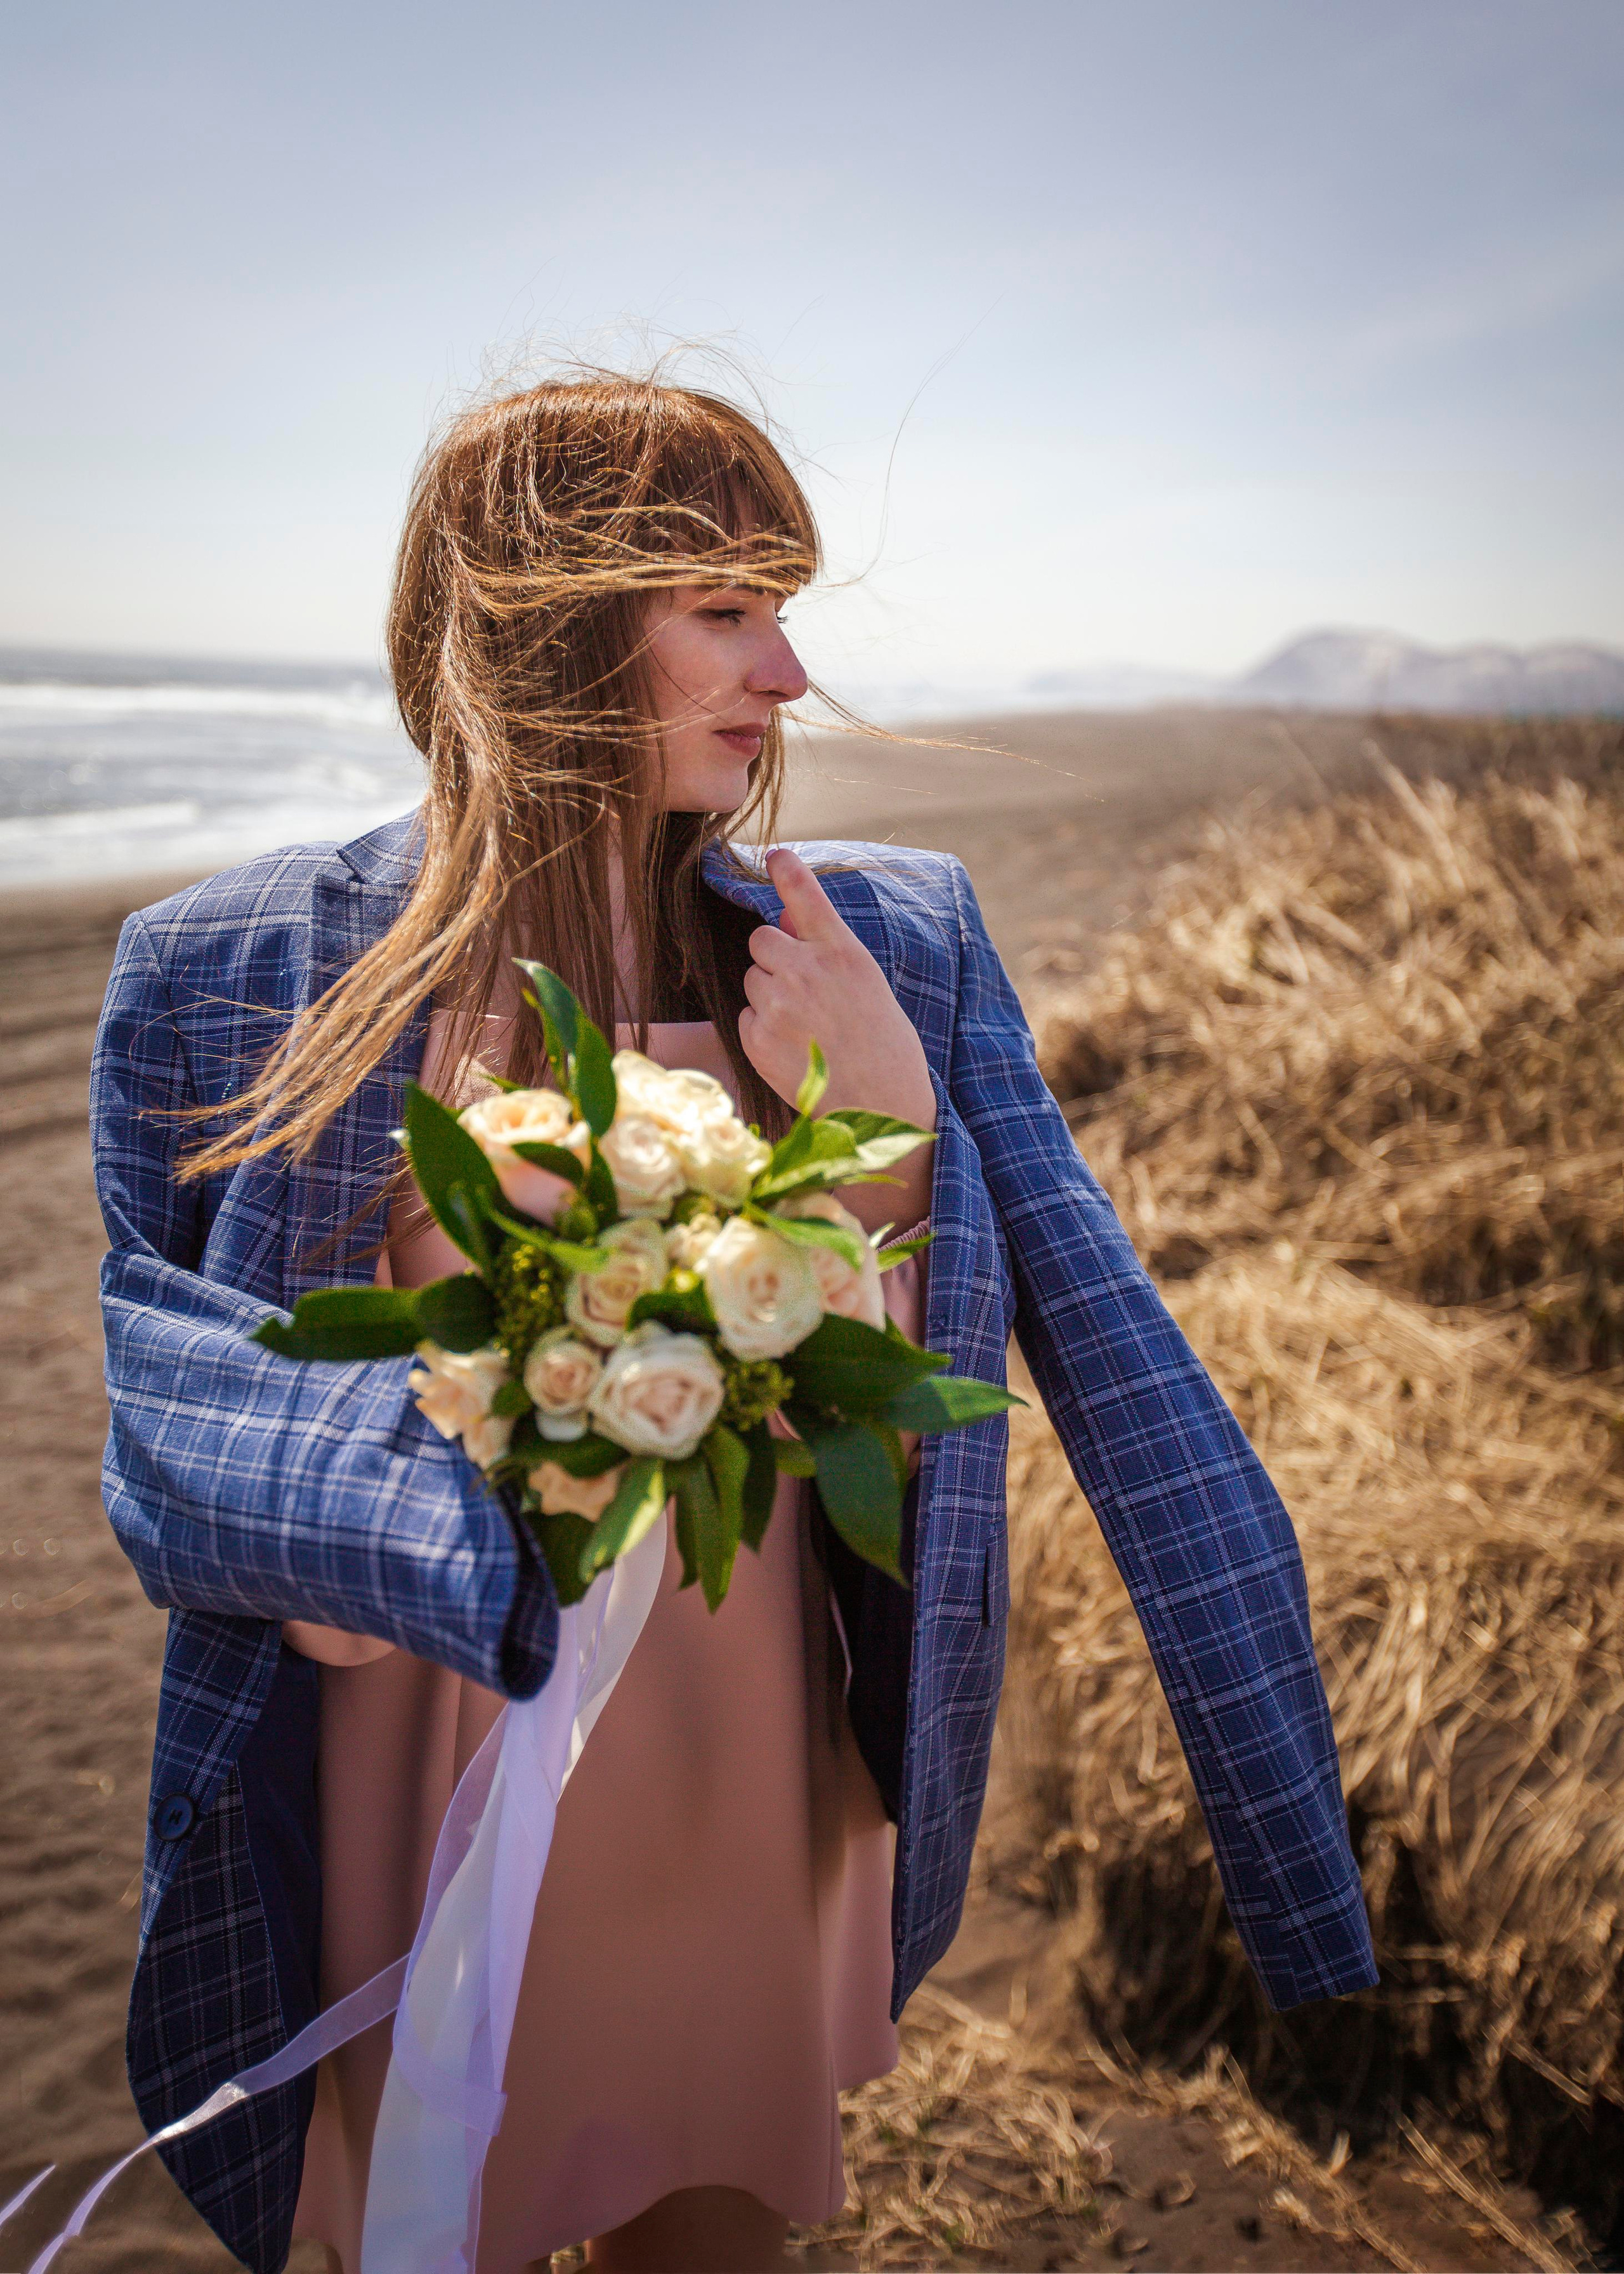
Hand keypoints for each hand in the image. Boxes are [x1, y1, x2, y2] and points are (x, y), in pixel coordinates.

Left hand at [739, 848, 935, 1233]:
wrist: (878, 1111)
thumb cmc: (882, 1049)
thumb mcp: (868, 988)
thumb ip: (826, 953)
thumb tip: (779, 925)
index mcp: (844, 954)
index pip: (807, 898)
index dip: (788, 872)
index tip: (775, 856)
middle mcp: (808, 970)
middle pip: (760, 940)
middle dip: (774, 959)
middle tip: (801, 990)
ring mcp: (778, 1004)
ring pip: (752, 979)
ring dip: (768, 995)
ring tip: (805, 1029)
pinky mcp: (756, 1037)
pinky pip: (745, 1016)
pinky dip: (762, 1031)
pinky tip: (794, 1050)